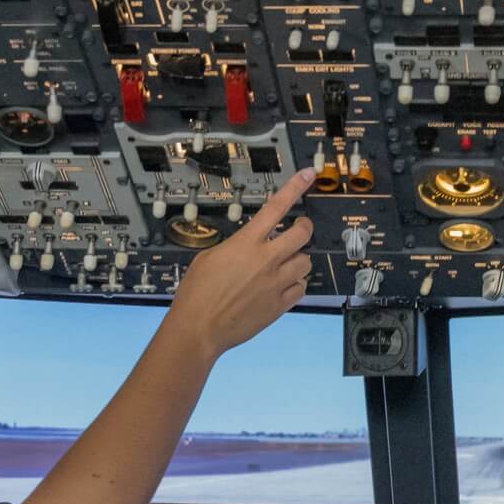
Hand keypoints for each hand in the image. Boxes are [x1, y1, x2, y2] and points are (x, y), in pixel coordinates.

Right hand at [167, 168, 315, 359]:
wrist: (198, 329)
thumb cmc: (196, 294)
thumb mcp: (209, 257)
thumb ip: (235, 247)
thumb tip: (249, 245)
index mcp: (246, 243)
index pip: (276, 207)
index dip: (294, 187)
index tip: (307, 175)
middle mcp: (265, 260)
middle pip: (302, 233)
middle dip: (304, 227)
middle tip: (299, 228)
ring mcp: (275, 283)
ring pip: (306, 262)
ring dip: (299, 259)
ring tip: (286, 264)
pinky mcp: (279, 305)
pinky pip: (301, 288)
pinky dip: (296, 284)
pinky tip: (283, 286)